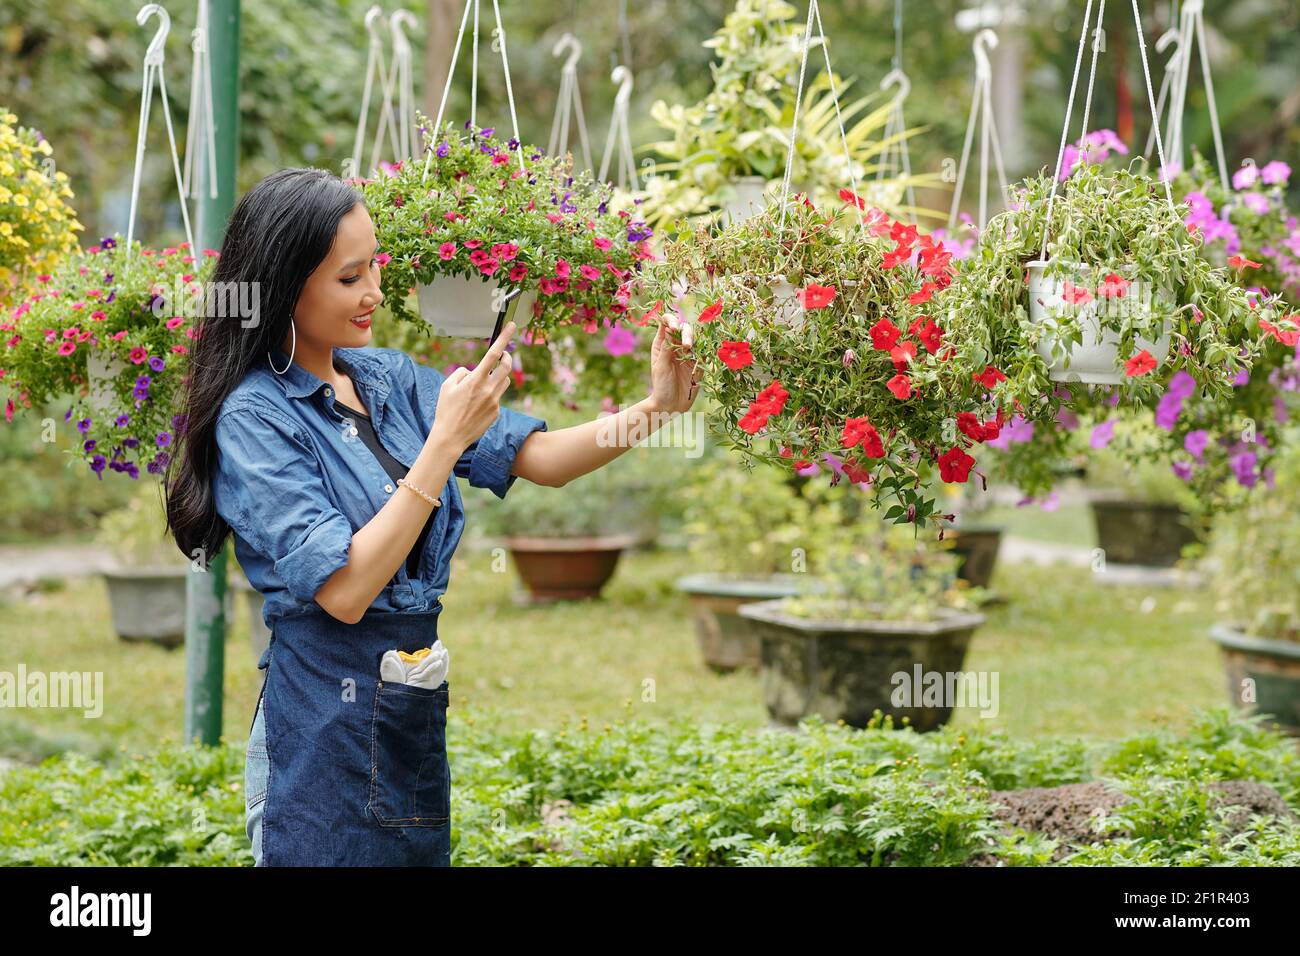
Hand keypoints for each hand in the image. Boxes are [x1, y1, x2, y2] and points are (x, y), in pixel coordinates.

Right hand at [427, 320, 515, 450]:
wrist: (450, 437)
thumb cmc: (446, 410)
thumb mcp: (447, 386)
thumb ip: (462, 373)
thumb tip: (473, 371)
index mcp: (475, 380)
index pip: (494, 353)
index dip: (504, 337)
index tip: (512, 326)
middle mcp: (488, 389)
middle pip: (506, 366)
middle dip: (507, 356)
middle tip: (503, 355)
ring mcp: (495, 401)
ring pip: (504, 381)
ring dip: (498, 376)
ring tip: (483, 383)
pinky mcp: (496, 412)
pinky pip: (498, 397)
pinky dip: (491, 394)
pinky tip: (477, 405)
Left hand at [649, 311, 699, 414]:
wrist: (671, 406)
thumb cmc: (661, 387)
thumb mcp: (661, 367)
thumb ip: (667, 347)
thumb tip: (670, 327)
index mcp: (662, 344)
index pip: (666, 323)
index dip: (671, 320)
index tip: (674, 328)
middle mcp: (675, 345)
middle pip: (684, 328)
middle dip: (687, 333)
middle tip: (687, 346)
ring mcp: (687, 354)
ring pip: (696, 338)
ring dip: (696, 342)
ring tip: (691, 352)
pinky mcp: (698, 362)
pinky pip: (704, 352)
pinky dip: (705, 351)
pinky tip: (702, 357)